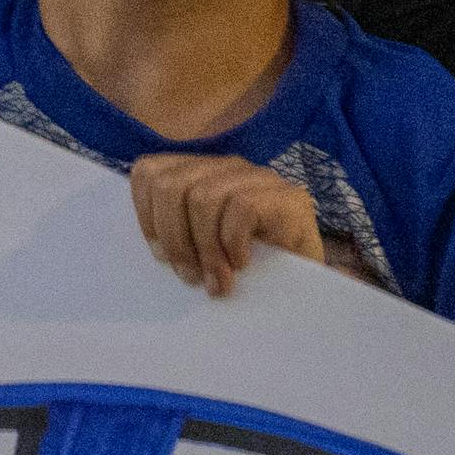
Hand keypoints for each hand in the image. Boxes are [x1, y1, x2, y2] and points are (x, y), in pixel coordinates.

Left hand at [127, 154, 324, 293]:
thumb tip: (158, 250)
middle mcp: (228, 167)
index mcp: (200, 172)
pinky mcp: (288, 198)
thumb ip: (176, 237)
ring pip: (203, 198)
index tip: (160, 255)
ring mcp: (259, 178)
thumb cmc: (248, 268)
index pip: (149, 172)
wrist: (307, 287)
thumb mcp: (201, 250)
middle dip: (174, 238)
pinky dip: (234, 243)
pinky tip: (243, 263)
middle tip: (188, 275)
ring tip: (217, 280)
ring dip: (205, 249)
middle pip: (171, 186)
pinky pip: (241, 209)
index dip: (146, 215)